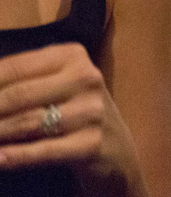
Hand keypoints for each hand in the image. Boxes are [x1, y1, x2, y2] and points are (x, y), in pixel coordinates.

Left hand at [0, 43, 144, 192]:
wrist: (115, 152)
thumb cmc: (72, 115)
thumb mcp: (53, 88)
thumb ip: (18, 83)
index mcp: (73, 56)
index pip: (14, 67)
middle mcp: (86, 78)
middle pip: (17, 95)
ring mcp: (92, 111)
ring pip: (26, 123)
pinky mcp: (92, 143)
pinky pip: (43, 151)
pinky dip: (13, 157)